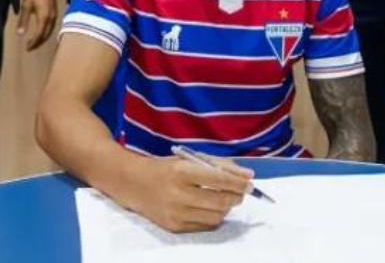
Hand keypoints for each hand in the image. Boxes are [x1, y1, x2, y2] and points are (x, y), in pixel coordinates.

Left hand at [17, 0, 57, 50]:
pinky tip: (41, 32)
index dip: (34, 42)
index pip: (40, 35)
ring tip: (35, 42)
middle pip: (46, 35)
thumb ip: (23, 21)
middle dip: (38, 42)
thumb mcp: (26, 6)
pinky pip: (51, 26)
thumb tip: (20, 34)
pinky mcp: (55, 12)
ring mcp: (55, 15)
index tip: (27, 47)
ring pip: (50, 31)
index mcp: (44, 18)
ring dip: (42, 38)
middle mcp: (52, 18)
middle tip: (30, 47)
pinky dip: (46, 32)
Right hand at [127, 154, 252, 232]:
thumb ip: (220, 165)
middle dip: (237, 197)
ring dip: (226, 207)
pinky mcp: (174, 226)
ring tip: (223, 198)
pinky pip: (204, 225)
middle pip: (220, 201)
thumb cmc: (166, 168)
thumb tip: (248, 176)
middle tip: (241, 193)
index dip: (238, 183)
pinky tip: (208, 207)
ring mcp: (175, 212)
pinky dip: (212, 216)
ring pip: (216, 216)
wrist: (134, 184)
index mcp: (181, 171)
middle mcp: (177, 193)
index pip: (218, 179)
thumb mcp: (190, 158)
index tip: (250, 184)